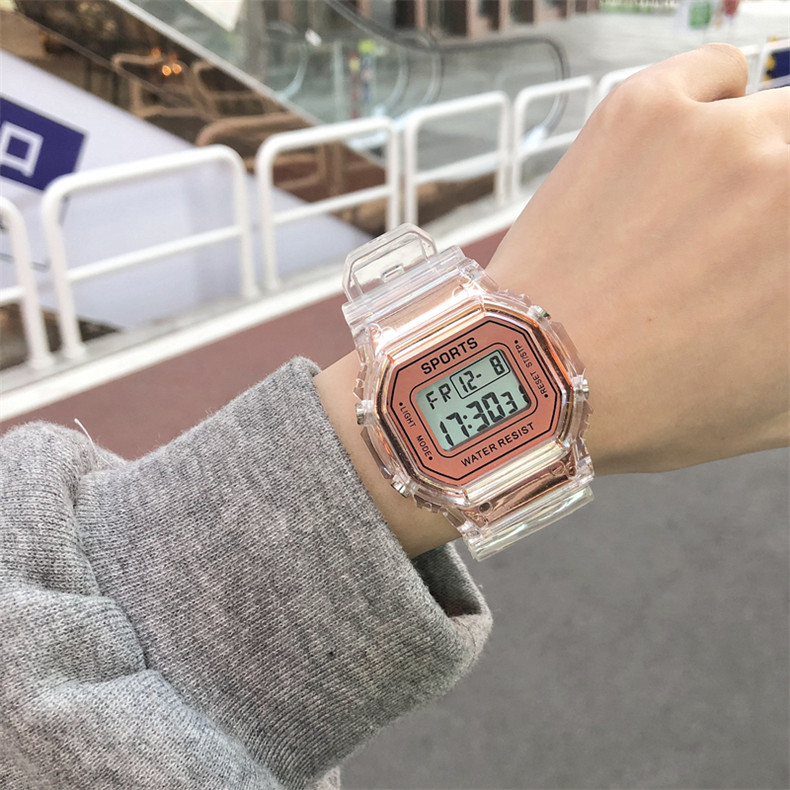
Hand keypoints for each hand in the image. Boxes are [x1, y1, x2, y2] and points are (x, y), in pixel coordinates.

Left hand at [488, 44, 789, 474]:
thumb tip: (788, 284)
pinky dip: (713, 103)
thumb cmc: (649, 402)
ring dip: (758, 153)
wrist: (536, 375)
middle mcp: (788, 178)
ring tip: (707, 206)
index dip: (784, 242)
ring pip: (778, 114)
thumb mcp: (778, 398)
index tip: (770, 250)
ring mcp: (721, 133)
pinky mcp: (647, 109)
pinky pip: (719, 72)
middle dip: (779, 199)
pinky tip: (686, 151)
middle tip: (740, 234)